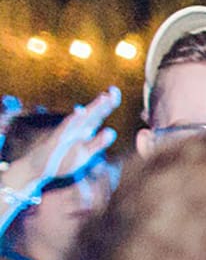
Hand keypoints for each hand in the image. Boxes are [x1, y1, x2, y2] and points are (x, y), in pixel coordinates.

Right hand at [3, 87, 118, 199]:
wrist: (36, 169)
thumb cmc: (62, 160)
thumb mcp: (84, 154)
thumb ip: (98, 143)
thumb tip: (111, 131)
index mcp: (83, 131)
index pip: (97, 116)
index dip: (107, 104)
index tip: (116, 92)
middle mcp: (75, 130)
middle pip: (92, 114)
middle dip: (104, 103)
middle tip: (115, 90)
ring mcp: (66, 134)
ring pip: (82, 119)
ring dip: (93, 108)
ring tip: (104, 98)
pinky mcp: (56, 141)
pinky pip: (66, 129)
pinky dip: (74, 120)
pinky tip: (80, 112)